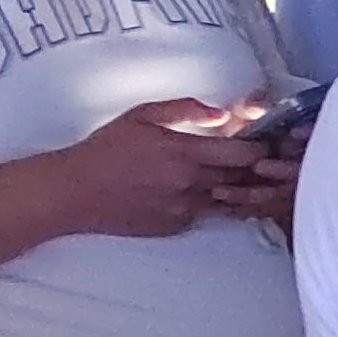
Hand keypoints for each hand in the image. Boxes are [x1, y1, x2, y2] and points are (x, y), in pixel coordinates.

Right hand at [41, 101, 294, 239]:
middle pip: (241, 178)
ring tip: (237, 177)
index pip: (244, 154)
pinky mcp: (175, 226)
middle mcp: (190, 184)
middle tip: (256, 159)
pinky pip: (204, 214)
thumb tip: (221, 114)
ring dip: (235, 188)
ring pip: (227, 199)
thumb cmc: (106, 149)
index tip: (262, 141)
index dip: (259, 148)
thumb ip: (186, 110)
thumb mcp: (142, 115)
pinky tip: (205, 192)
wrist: (75, 192)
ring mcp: (184, 209)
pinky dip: (210, 203)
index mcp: (184, 153)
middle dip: (252, 169)